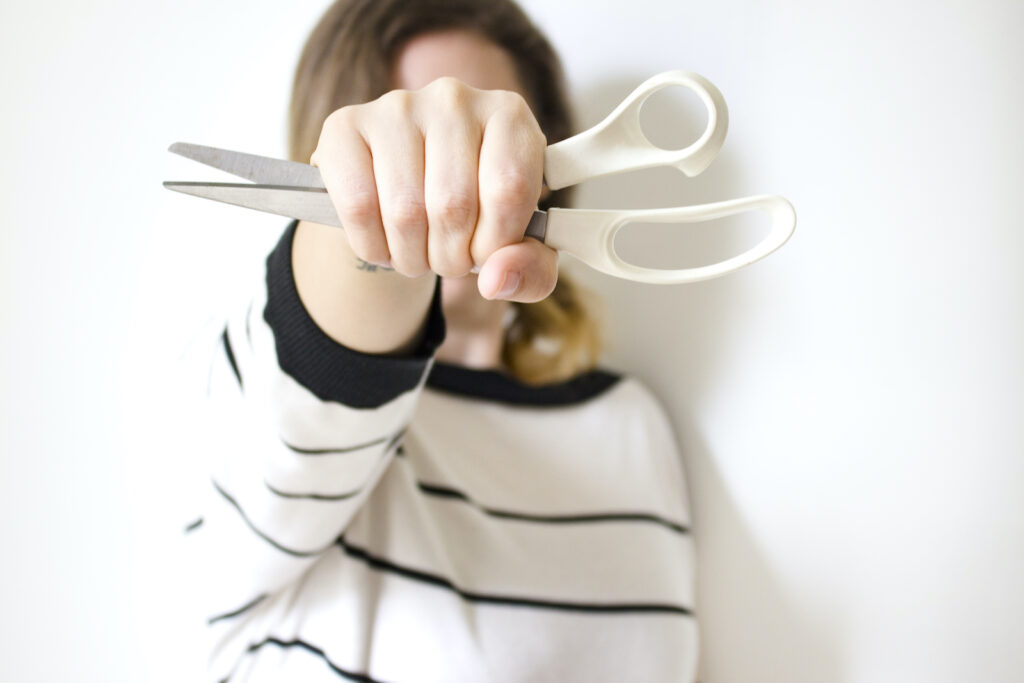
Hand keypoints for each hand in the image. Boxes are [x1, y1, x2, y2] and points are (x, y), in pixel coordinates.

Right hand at [310, 77, 557, 301]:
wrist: (415, 189)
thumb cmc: (478, 212)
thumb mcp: (520, 245)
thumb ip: (531, 269)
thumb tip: (496, 282)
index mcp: (509, 116)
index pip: (508, 190)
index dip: (495, 242)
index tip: (485, 253)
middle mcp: (454, 98)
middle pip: (453, 205)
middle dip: (450, 257)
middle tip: (448, 260)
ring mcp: (396, 106)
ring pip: (404, 210)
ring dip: (411, 257)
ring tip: (419, 254)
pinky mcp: (344, 125)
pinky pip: (357, 205)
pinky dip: (371, 245)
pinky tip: (383, 244)